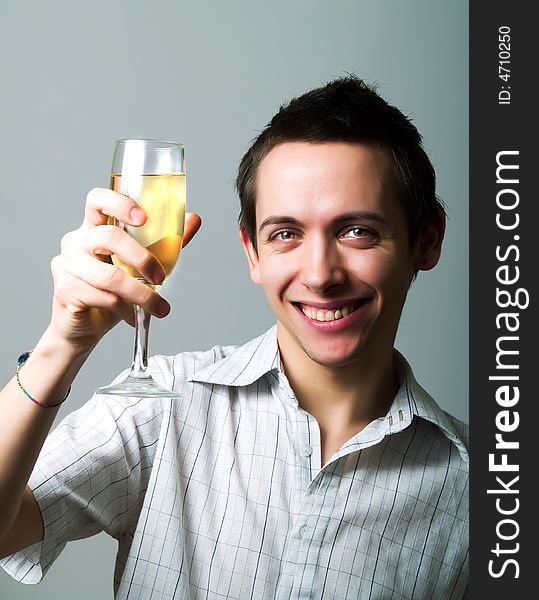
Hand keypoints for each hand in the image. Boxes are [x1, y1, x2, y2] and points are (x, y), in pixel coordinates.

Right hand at [47, 188, 201, 355]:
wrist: (82, 329)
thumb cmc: (109, 293)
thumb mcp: (140, 267)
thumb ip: (164, 243)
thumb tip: (194, 219)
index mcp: (93, 228)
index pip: (97, 200)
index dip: (119, 203)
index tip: (144, 218)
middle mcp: (75, 242)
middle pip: (109, 236)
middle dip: (142, 258)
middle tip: (162, 278)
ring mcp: (66, 265)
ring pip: (110, 275)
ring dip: (141, 294)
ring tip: (159, 308)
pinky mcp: (65, 290)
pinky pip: (103, 297)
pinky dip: (125, 309)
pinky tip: (133, 317)